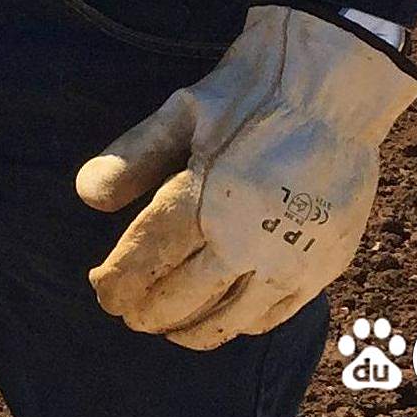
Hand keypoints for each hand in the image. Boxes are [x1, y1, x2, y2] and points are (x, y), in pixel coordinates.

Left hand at [75, 5, 416, 349]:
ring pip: (227, 319)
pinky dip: (241, 325)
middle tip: (127, 314)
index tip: (101, 290)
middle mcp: (246, 241)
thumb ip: (132, 158)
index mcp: (203, 201)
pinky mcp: (325, 265)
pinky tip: (223, 319)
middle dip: (145, 312)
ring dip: (189, 330)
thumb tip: (85, 195)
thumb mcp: (181, 111)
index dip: (118, 283)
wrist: (331, 87)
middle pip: (180, 298)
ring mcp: (290, 259)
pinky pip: (275, 315)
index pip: (145, 261)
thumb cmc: (249, 93)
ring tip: (167, 328)